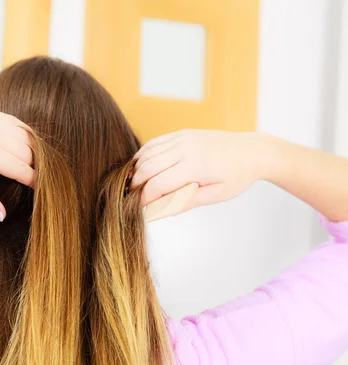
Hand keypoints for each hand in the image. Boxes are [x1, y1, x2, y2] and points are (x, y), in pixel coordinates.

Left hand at [0, 107, 34, 220]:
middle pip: (27, 151)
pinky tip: (22, 145)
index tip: (38, 189)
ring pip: (24, 134)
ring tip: (29, 164)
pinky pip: (14, 122)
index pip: (20, 168)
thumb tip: (4, 216)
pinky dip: (23, 133)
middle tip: (33, 178)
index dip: (33, 180)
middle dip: (33, 166)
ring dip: (30, 149)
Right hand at [131, 130, 275, 211]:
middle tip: (132, 197)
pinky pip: (154, 143)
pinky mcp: (181, 133)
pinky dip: (143, 155)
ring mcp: (182, 138)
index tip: (140, 208)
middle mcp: (185, 149)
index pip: (158, 184)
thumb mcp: (216, 195)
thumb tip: (160, 211)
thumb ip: (186, 202)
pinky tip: (142, 167)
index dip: (145, 198)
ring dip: (137, 169)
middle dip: (136, 184)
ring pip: (147, 153)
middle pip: (147, 167)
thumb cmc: (237, 176)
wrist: (252, 151)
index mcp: (195, 166)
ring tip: (135, 184)